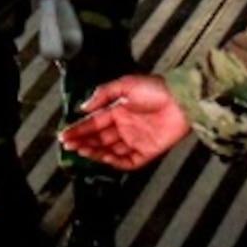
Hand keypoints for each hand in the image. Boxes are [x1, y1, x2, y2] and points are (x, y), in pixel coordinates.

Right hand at [59, 75, 190, 169]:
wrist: (182, 100)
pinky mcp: (148, 152)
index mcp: (119, 111)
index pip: (94, 123)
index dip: (79, 129)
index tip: (65, 135)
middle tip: (69, 145)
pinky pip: (128, 161)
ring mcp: (136, 141)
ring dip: (95, 151)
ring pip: (110, 151)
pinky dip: (115, 162)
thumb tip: (84, 107)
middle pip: (99, 138)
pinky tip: (103, 158)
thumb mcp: (126, 85)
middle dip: (83, 142)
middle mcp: (125, 127)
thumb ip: (103, 95)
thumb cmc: (157, 89)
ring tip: (81, 150)